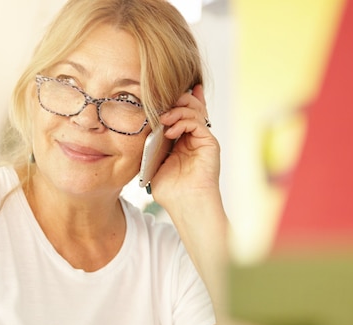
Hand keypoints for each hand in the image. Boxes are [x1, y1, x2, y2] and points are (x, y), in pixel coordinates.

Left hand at [149, 84, 220, 207]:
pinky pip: (197, 122)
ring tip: (163, 120)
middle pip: (190, 106)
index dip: (173, 101)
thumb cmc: (170, 191)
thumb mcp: (154, 163)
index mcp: (182, 141)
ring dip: (176, 110)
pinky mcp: (210, 143)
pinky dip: (182, 121)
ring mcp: (203, 139)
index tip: (158, 92)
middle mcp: (195, 138)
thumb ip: (152, 146)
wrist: (186, 205)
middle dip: (175, 100)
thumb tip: (143, 129)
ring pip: (194, 110)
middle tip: (160, 103)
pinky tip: (169, 131)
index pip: (180, 114)